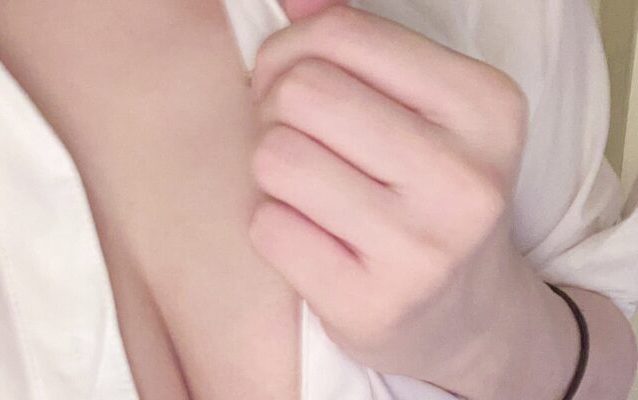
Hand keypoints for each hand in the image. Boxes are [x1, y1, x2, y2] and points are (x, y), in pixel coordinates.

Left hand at [248, 4, 580, 397]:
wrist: (467, 313)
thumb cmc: (431, 195)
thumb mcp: (425, 110)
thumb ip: (361, 47)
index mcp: (485, 106)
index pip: (340, 34)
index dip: (289, 50)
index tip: (288, 79)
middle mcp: (464, 177)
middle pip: (300, 92)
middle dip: (275, 109)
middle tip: (295, 136)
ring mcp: (421, 249)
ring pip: (275, 157)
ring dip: (272, 169)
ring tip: (308, 187)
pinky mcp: (371, 305)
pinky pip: (267, 226)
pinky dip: (274, 223)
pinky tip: (312, 237)